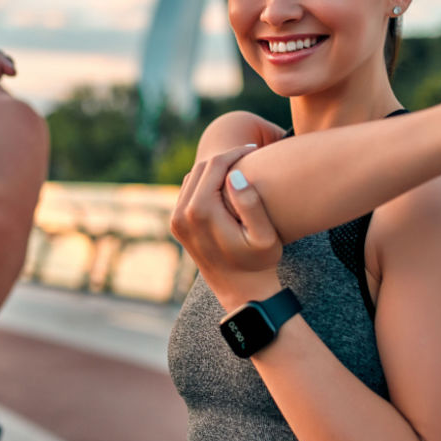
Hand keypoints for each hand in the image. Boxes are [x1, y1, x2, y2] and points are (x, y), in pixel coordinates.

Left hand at [170, 145, 283, 309]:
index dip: (236, 152)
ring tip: (240, 168)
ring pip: (193, 177)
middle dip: (225, 158)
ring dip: (214, 169)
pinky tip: (226, 185)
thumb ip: (251, 204)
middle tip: (249, 155)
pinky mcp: (176, 224)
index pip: (215, 165)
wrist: (240, 291)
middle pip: (202, 168)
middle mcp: (182, 214)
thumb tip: (235, 175)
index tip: (255, 149)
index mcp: (201, 212)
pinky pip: (188, 191)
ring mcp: (176, 220)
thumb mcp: (264, 236)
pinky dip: (205, 182)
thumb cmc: (259, 263)